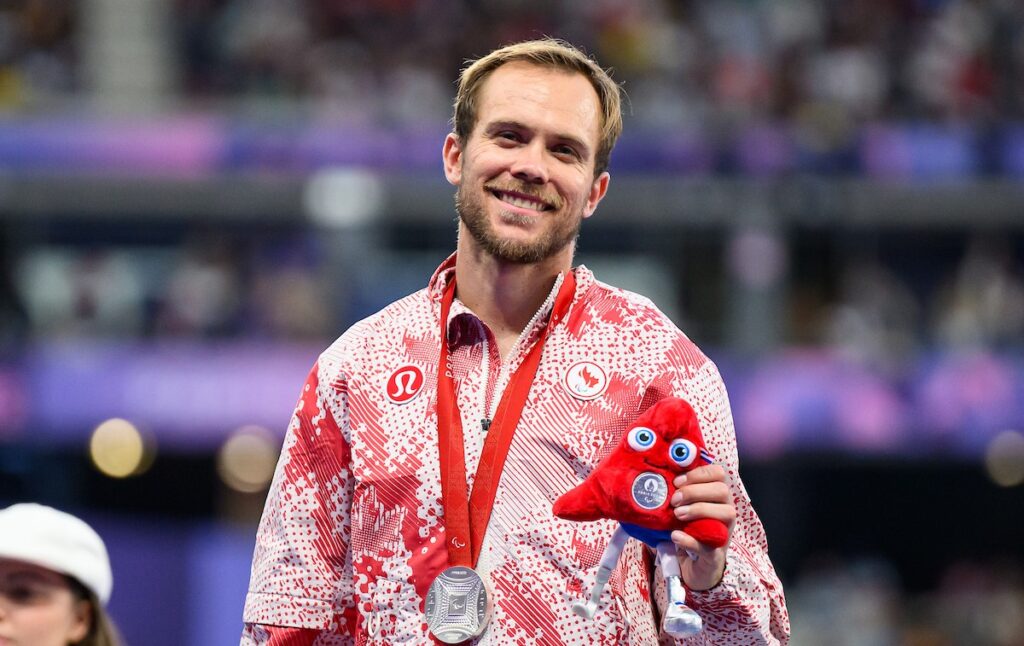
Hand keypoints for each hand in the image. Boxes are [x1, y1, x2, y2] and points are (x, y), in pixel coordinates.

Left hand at [669, 464, 735, 590]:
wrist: (693, 565)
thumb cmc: (688, 529)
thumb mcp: (682, 509)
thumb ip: (676, 494)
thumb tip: (655, 477)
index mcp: (718, 496)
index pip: (719, 473)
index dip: (699, 473)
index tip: (677, 481)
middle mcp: (726, 511)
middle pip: (723, 490)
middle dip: (695, 491)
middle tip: (674, 500)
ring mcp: (725, 532)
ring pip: (726, 513)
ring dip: (698, 510)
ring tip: (677, 515)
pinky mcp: (717, 554)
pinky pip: (710, 545)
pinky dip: (691, 539)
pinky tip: (675, 535)